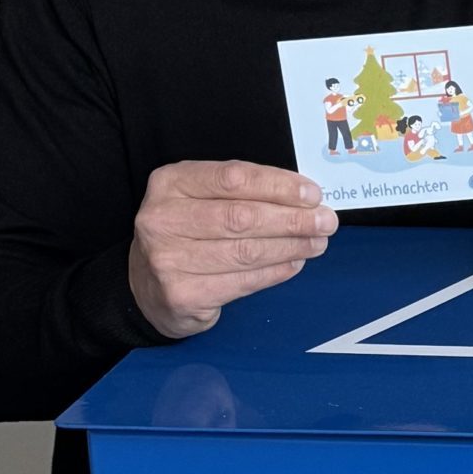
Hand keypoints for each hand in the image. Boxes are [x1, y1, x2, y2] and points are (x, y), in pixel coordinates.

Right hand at [129, 160, 334, 338]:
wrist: (146, 287)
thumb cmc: (186, 234)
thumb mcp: (202, 199)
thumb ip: (243, 193)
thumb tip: (304, 199)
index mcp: (170, 183)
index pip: (234, 178)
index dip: (279, 187)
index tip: (312, 194)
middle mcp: (162, 219)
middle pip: (242, 217)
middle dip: (293, 220)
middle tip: (326, 222)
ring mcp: (168, 260)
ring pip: (246, 251)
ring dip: (291, 247)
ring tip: (317, 243)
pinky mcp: (182, 294)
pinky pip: (243, 281)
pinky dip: (276, 272)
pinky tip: (295, 263)